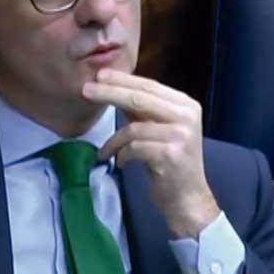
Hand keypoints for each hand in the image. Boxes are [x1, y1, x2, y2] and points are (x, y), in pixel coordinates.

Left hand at [89, 69, 219, 238]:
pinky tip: (120, 162)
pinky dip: (121, 154)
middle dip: (109, 93)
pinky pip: (134, 148)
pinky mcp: (171, 155)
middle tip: (85, 90)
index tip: (99, 75)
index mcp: (186, 105)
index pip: (149, 86)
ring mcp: (181, 136)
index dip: (122, 80)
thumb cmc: (168, 160)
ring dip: (113, 141)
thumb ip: (138, 108)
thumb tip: (109, 84)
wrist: (188, 198)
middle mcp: (187, 116)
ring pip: (134, 128)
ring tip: (105, 151)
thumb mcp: (155, 128)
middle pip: (140, 98)